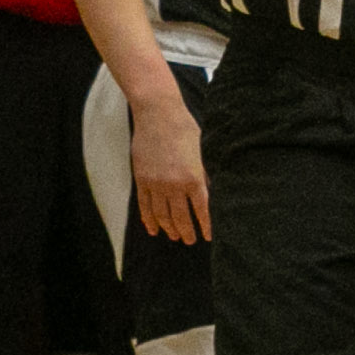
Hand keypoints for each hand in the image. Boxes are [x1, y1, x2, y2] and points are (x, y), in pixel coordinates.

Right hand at [131, 85, 211, 242]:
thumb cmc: (185, 128)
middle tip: (190, 241)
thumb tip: (213, 191)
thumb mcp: (203, 150)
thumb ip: (207, 173)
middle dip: (186, 232)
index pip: (202, 210)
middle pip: (180, 217)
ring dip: (169, 228)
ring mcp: (156, 184)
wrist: (158, 114)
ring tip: (174, 236)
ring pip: (162, 215)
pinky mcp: (142, 179)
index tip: (208, 236)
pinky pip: (144, 206)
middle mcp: (174, 185)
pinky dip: (149, 220)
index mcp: (194, 178)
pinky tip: (153, 229)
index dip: (206, 226)